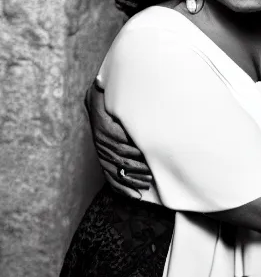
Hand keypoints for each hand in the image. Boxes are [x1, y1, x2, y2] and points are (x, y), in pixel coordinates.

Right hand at [85, 80, 152, 195]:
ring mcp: (103, 153)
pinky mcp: (105, 159)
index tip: (144, 154)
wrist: (94, 101)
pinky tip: (135, 195)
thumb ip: (104, 89)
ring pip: (117, 170)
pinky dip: (122, 188)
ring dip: (132, 178)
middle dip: (136, 167)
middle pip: (119, 159)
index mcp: (104, 128)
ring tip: (148, 183)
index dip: (131, 150)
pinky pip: (111, 177)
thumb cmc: (102, 96)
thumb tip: (100, 80)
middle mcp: (102, 143)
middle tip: (151, 173)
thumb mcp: (100, 91)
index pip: (118, 142)